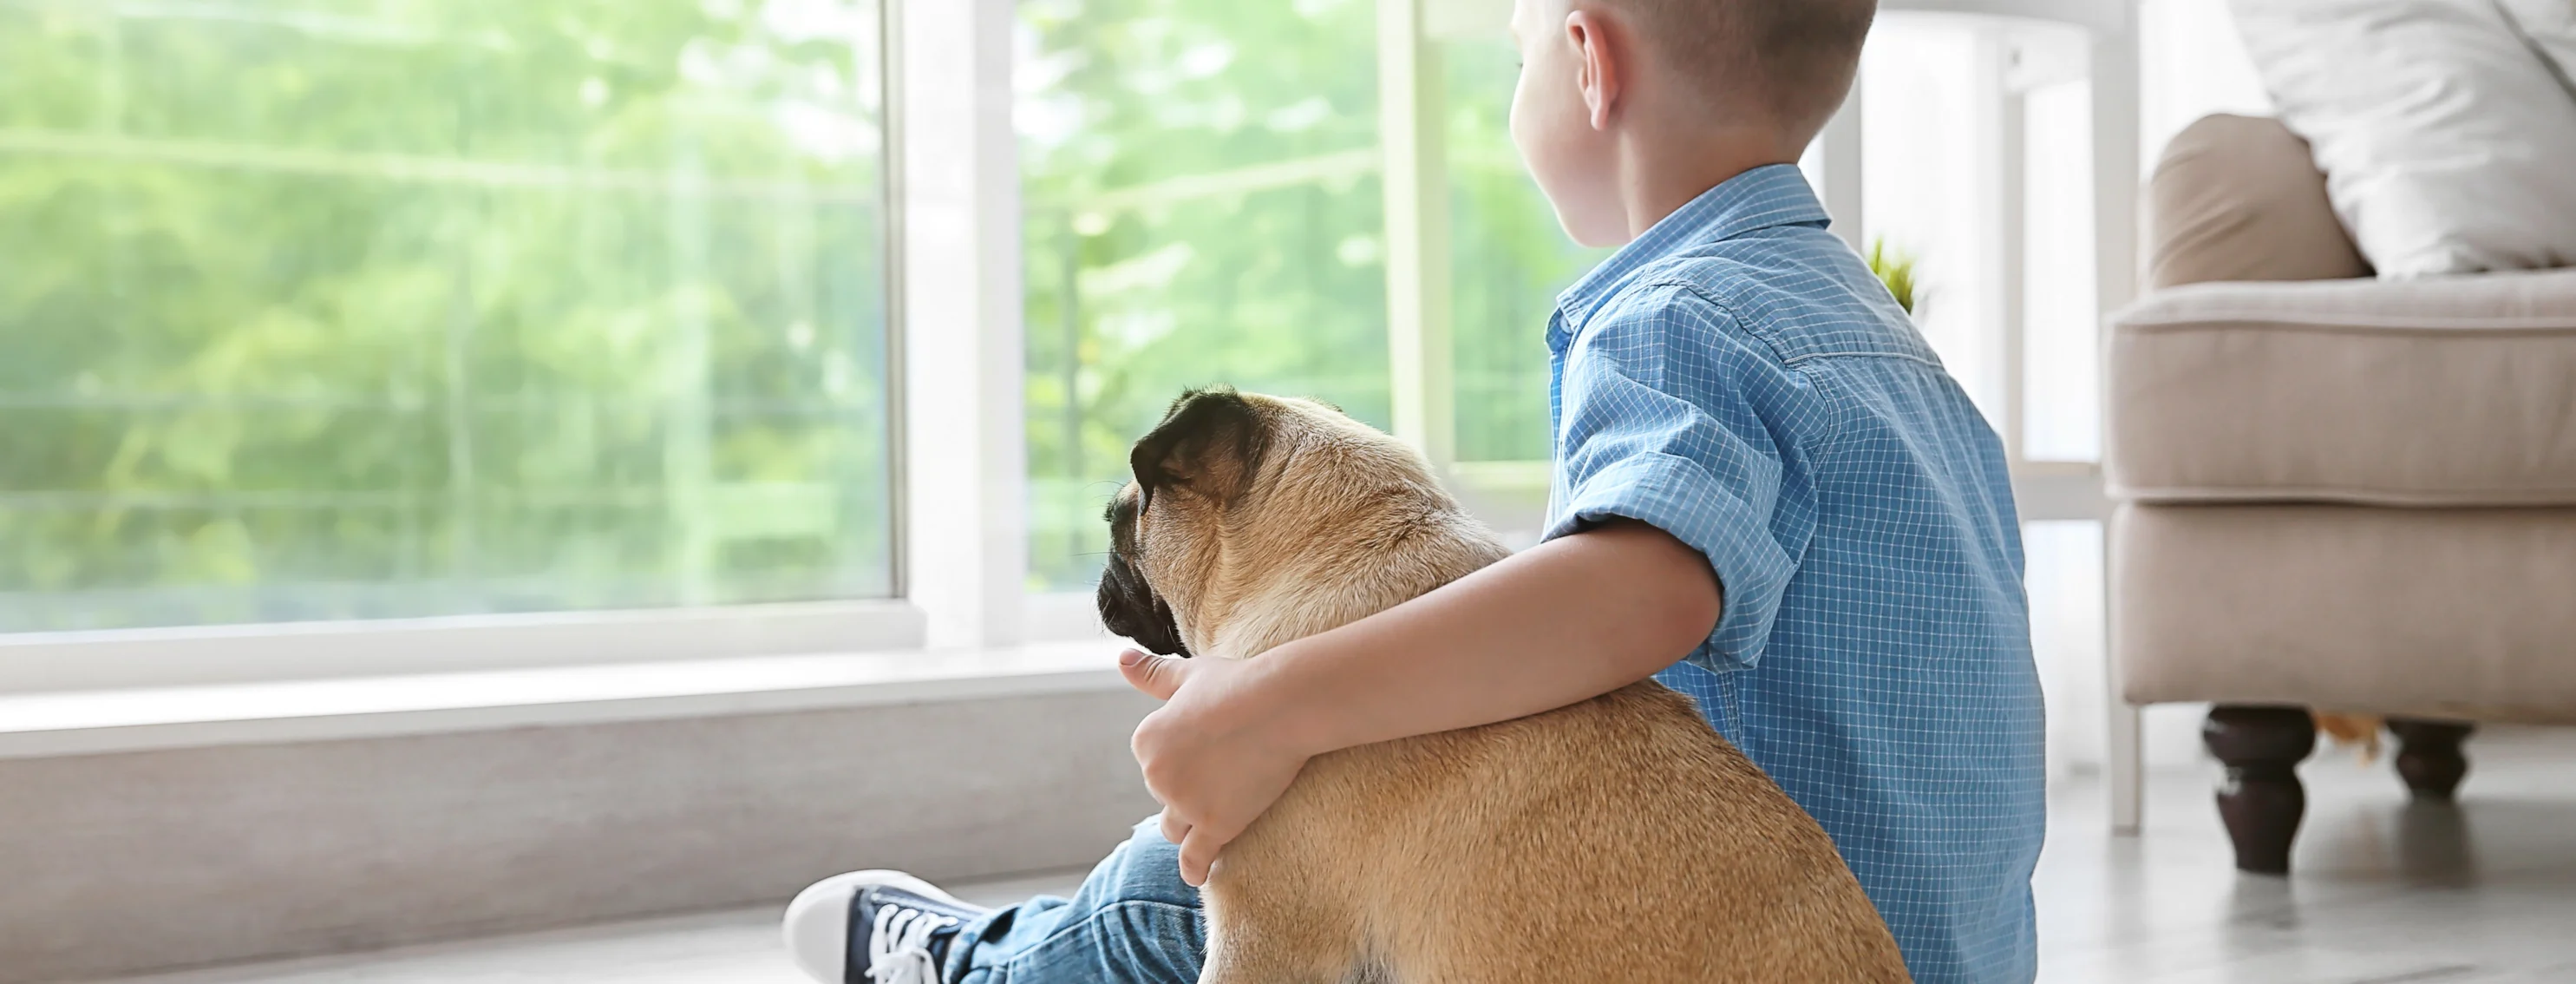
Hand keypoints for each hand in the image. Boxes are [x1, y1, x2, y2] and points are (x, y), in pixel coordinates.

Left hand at [1119, 648, 1312, 886]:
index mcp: (1145, 741)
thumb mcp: (1189, 674)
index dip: (1181, 758)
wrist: (1280, 705)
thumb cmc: (1238, 683)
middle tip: (1224, 773)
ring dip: (1189, 825)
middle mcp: (1156, 776)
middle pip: (1164, 797)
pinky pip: (1195, 858)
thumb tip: (1122, 657)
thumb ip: (1152, 673)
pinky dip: (1195, 868)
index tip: (1210, 747)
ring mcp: (1185, 804)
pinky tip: (1199, 874)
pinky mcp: (1216, 826)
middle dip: (1186, 790)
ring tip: (1212, 817)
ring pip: (1175, 828)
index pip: (1154, 762)